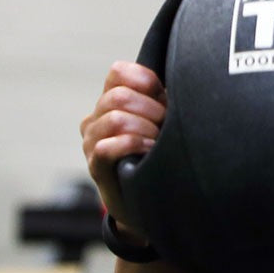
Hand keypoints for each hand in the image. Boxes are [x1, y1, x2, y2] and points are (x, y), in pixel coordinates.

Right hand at [80, 61, 166, 229]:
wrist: (149, 200)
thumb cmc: (158, 153)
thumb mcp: (161, 120)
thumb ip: (161, 98)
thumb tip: (181, 77)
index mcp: (110, 101)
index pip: (118, 72)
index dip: (145, 80)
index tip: (162, 95)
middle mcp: (95, 119)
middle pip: (119, 96)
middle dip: (151, 109)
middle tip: (166, 125)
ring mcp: (91, 142)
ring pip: (115, 118)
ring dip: (145, 128)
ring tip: (158, 142)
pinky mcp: (95, 166)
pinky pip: (106, 147)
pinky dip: (133, 145)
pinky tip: (148, 152)